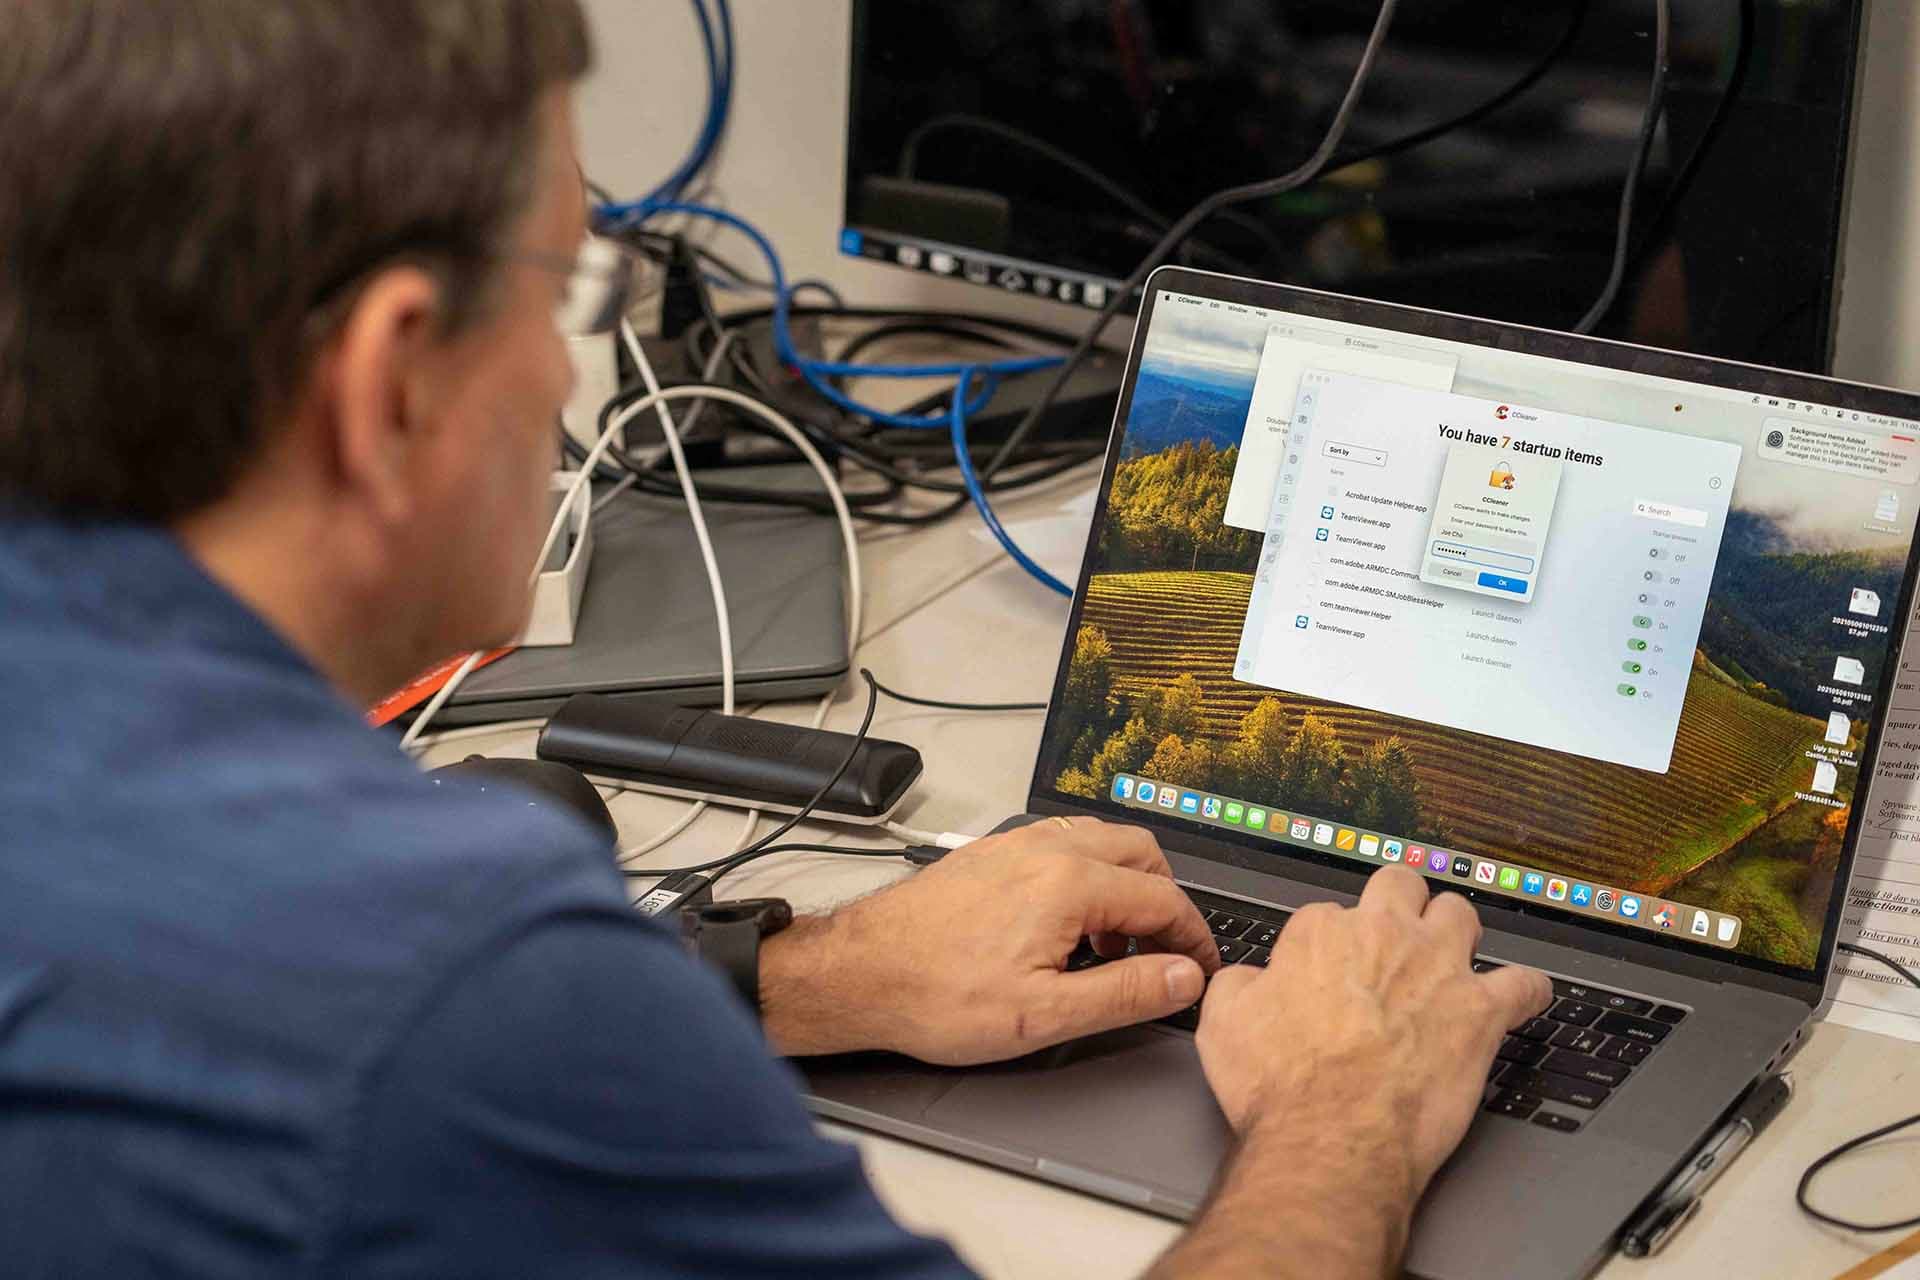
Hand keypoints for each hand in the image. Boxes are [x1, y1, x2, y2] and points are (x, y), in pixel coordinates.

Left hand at [759, 816, 1219, 1063]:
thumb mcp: (1043, 1015)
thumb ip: (1124, 992)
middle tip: (1163, 955)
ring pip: (1102, 841)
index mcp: (1069, 883)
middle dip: (1165, 903)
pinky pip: (1062, 844)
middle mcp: (1046, 848)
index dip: (1194, 940)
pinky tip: (1065, 927)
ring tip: (1111, 948)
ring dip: (1125, 886)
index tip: (1199, 971)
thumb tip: (1183, 977)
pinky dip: (1086, 875)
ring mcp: (1016, 843)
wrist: (860, 973)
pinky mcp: (991, 852)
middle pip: (1143, 854)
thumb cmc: (936, 996)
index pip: (1164, 900)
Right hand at [1192, 866, 1551, 1240]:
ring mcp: (1438, 968)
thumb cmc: (1281, 1086)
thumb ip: (1240, 985)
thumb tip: (1249, 981)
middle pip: (1400, 887)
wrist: (1330, 1137)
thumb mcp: (1223, 1023)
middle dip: (1399, 904)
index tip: (1328, 975)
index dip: (1328, 947)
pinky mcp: (1481, 1012)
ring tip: (1453, 954)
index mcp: (1321, 933)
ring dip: (1457, 931)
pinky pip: (1524, 983)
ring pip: (1461, 914)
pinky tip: (1524, 995)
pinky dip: (1527, 989)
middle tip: (1395, 935)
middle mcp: (1384, 936)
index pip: (1327, 916)